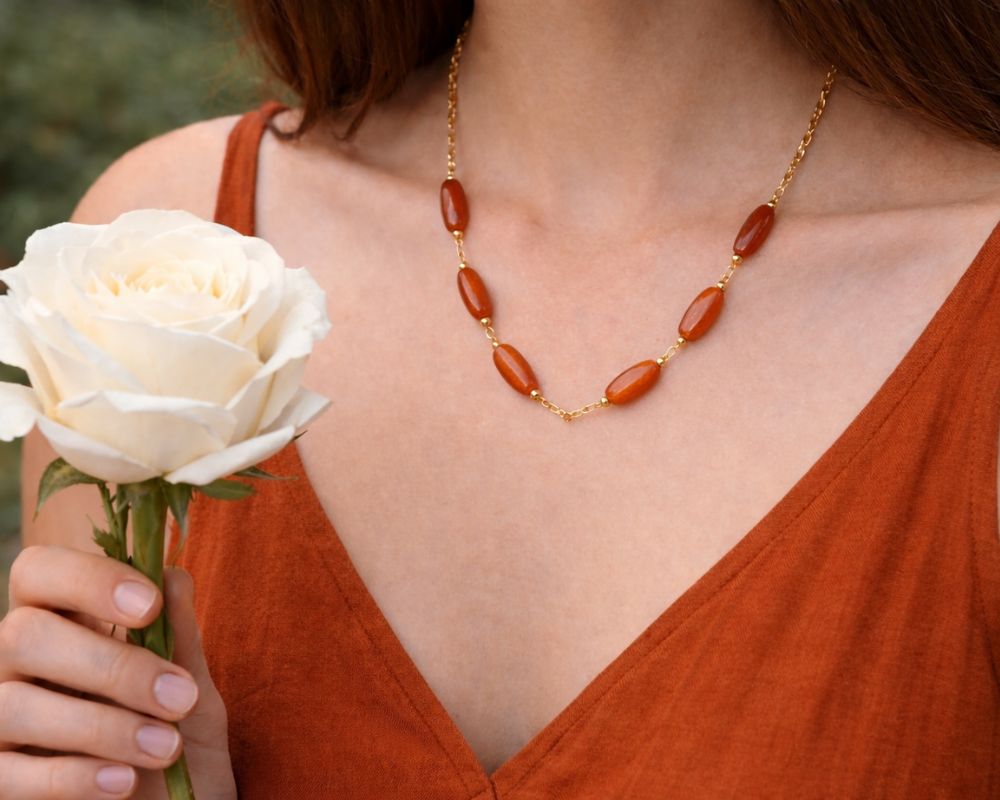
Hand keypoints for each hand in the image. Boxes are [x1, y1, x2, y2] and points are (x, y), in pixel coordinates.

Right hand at [0, 545, 236, 798]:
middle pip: (23, 634)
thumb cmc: (178, 734)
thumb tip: (172, 575)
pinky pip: (7, 774)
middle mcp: (15, 663)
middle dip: (111, 666)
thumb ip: (178, 635)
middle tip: (179, 697)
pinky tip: (124, 782)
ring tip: (166, 748)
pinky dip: (71, 777)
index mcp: (61, 620)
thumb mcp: (191, 686)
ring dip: (102, 727)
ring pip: (12, 704)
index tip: (149, 605)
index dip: (88, 579)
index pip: (39, 571)